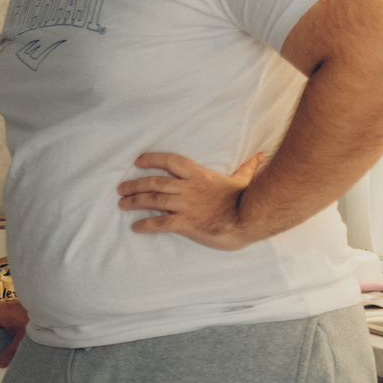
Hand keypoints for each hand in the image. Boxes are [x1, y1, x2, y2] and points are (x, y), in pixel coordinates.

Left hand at [117, 150, 266, 249]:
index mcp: (199, 176)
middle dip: (135, 185)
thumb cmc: (248, 200)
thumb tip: (262, 155)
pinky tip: (135, 227)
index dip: (152, 159)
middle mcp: (188, 189)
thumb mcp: (245, 180)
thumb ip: (248, 167)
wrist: (251, 219)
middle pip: (155, 182)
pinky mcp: (186, 223)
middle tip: (121, 189)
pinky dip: (145, 225)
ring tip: (122, 204)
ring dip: (134, 202)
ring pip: (153, 201)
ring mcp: (186, 206)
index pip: (171, 161)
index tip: (138, 161)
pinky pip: (160, 223)